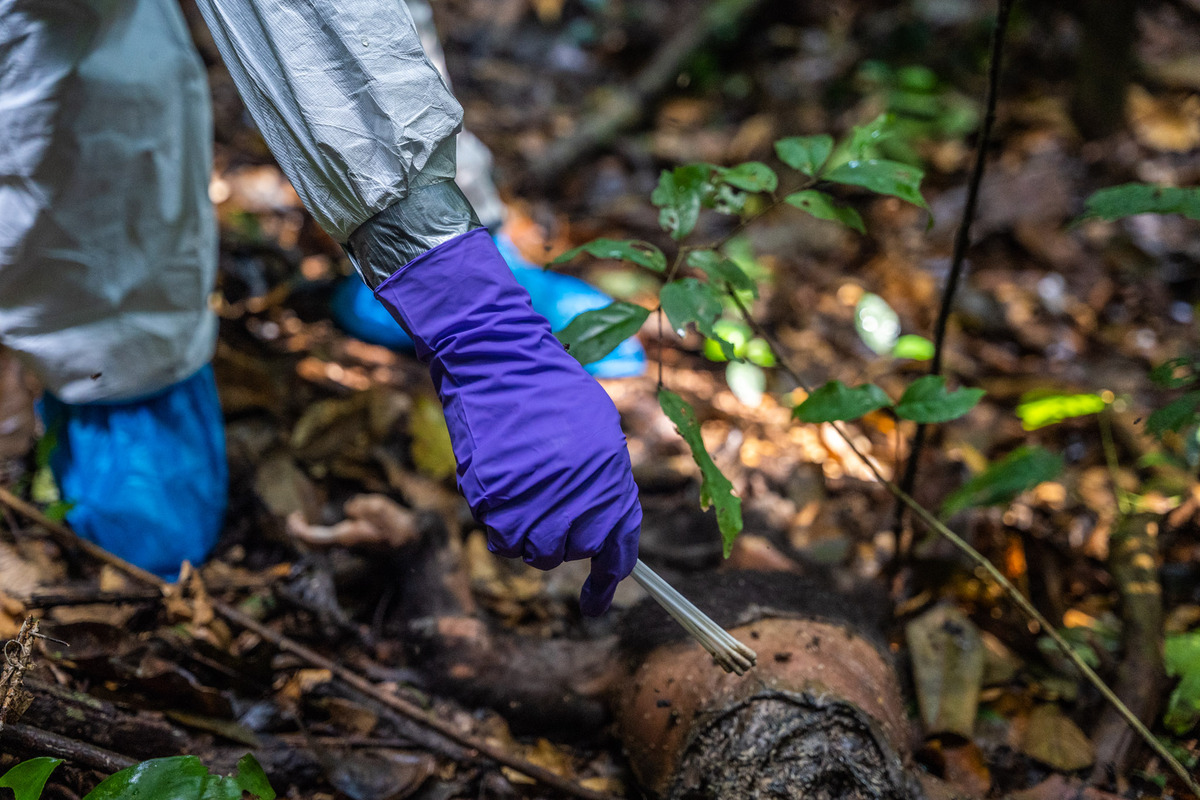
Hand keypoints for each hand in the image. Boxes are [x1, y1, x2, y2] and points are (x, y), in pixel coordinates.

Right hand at [372, 227, 640, 613]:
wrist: (498, 361)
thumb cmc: (552, 393)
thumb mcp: (598, 433)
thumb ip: (605, 484)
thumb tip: (606, 533)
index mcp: (608, 475)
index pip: (616, 544)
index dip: (608, 579)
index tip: (597, 603)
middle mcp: (574, 491)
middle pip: (571, 552)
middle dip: (565, 542)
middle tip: (552, 509)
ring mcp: (531, 496)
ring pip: (533, 553)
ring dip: (530, 536)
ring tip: (527, 494)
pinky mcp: (492, 496)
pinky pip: (500, 537)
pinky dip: (502, 525)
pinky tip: (504, 490)